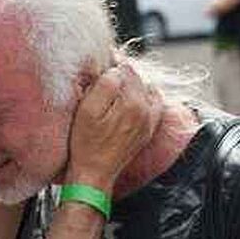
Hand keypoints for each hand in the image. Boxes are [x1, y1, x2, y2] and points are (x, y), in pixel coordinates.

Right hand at [66, 63, 162, 193]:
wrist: (94, 174)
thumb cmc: (86, 144)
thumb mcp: (88, 110)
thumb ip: (105, 85)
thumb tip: (115, 70)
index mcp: (134, 103)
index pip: (125, 69)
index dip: (110, 64)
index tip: (98, 67)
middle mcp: (147, 111)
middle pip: (137, 77)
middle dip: (121, 74)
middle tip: (102, 79)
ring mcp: (150, 121)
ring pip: (146, 88)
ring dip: (131, 84)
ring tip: (113, 89)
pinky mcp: (148, 130)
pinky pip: (153, 104)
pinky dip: (143, 96)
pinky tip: (129, 99)